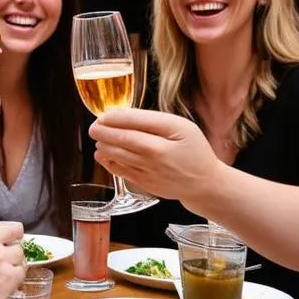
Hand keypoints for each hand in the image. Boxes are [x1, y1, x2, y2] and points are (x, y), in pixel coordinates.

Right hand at [0, 224, 24, 298]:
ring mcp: (2, 263)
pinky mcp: (10, 278)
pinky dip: (15, 280)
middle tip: (3, 265)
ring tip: (1, 276)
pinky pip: (21, 274)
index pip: (12, 229)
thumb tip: (5, 244)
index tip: (17, 238)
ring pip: (22, 260)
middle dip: (13, 256)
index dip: (16, 235)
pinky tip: (3, 284)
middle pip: (18, 247)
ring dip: (15, 267)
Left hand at [91, 107, 218, 203]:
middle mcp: (159, 154)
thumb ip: (151, 120)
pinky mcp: (145, 184)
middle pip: (123, 140)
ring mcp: (151, 171)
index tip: (104, 114)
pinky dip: (109, 162)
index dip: (114, 117)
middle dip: (103, 131)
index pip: (135, 122)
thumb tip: (120, 116)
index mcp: (170, 134)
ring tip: (98, 137)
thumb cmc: (192, 149)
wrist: (204, 183)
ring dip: (104, 146)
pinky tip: (103, 154)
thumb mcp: (180, 126)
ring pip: (119, 156)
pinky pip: (121, 171)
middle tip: (94, 126)